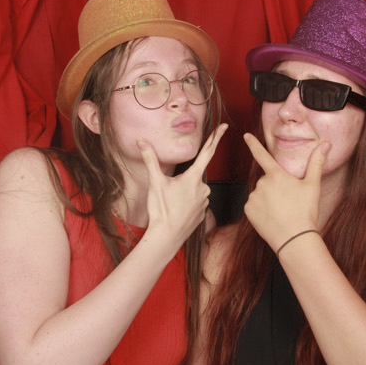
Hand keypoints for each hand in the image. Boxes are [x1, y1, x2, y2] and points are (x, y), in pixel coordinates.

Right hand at [139, 122, 226, 255]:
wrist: (166, 237)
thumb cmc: (161, 209)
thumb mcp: (154, 182)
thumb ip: (150, 159)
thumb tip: (141, 141)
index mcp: (193, 177)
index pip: (207, 152)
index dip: (215, 138)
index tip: (224, 127)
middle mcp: (203, 188)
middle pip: (194, 174)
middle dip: (184, 179)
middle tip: (171, 191)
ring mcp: (204, 202)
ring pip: (195, 189)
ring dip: (184, 192)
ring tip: (171, 203)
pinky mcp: (202, 214)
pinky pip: (195, 202)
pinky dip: (186, 203)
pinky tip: (177, 210)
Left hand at [241, 132, 326, 253]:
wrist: (295, 239)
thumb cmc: (306, 211)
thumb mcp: (313, 186)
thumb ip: (316, 163)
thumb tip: (326, 144)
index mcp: (276, 174)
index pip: (262, 155)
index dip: (253, 144)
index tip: (246, 135)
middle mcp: (262, 183)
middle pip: (267, 181)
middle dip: (275, 188)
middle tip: (288, 202)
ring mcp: (253, 197)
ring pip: (260, 194)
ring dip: (268, 199)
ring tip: (282, 211)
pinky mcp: (248, 210)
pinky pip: (254, 206)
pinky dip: (261, 210)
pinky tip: (273, 217)